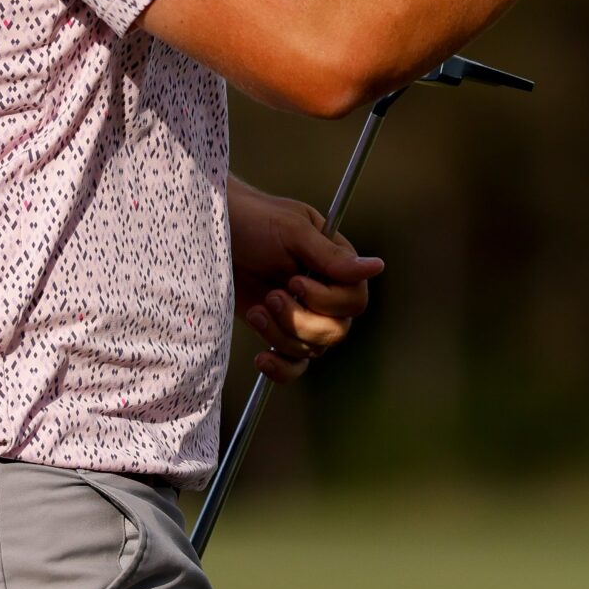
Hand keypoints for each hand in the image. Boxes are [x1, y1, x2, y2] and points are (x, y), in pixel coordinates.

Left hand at [226, 177, 385, 381]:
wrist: (211, 234)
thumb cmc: (253, 220)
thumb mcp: (292, 232)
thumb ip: (332, 256)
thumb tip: (376, 267)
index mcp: (336, 265)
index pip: (355, 300)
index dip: (328, 300)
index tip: (294, 280)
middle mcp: (324, 293)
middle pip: (336, 331)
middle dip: (301, 320)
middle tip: (272, 295)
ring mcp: (301, 314)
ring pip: (312, 348)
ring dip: (281, 333)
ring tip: (258, 309)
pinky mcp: (277, 331)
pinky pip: (294, 364)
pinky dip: (281, 367)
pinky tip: (263, 356)